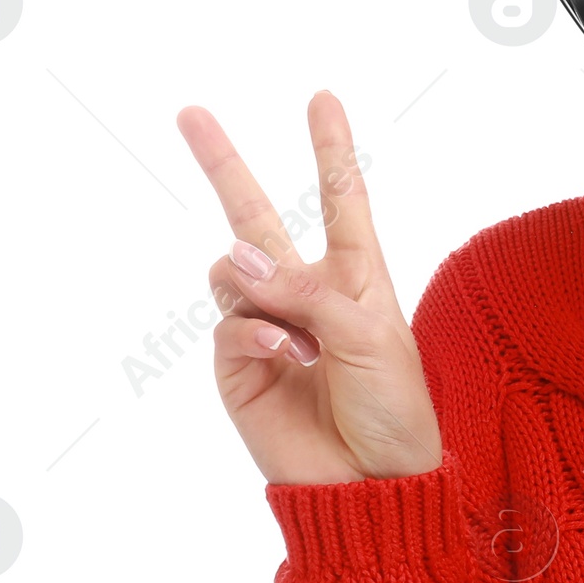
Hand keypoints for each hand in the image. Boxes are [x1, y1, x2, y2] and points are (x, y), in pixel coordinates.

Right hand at [175, 91, 443, 485]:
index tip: (321, 98)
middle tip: (190, 113)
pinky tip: (286, 353)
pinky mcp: (238, 367)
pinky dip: (254, 331)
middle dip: (223, 164)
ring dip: (261, 287)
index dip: (330, 149)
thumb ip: (308, 291)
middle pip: (257, 216)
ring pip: (233, 271)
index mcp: (357, 276)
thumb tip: (238, 256)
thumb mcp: (371, 335)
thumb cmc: (394, 409)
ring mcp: (268, 328)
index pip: (342, 199)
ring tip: (299, 332)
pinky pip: (228, 325)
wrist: (374, 484)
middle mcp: (307, 294)